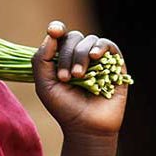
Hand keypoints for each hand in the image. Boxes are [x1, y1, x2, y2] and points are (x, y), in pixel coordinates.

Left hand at [32, 20, 127, 136]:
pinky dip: (100, 47)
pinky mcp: (115, 64)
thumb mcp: (44, 84)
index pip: (59, 35)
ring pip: (89, 41)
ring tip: (78, 76)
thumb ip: (41, 59)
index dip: (56, 29)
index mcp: (60, 57)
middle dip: (66, 55)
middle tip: (65, 78)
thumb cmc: (63, 107)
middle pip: (73, 38)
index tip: (54, 31)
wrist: (86, 127)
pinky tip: (94, 57)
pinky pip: (109, 45)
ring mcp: (97, 59)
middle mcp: (79, 55)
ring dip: (81, 55)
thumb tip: (51, 35)